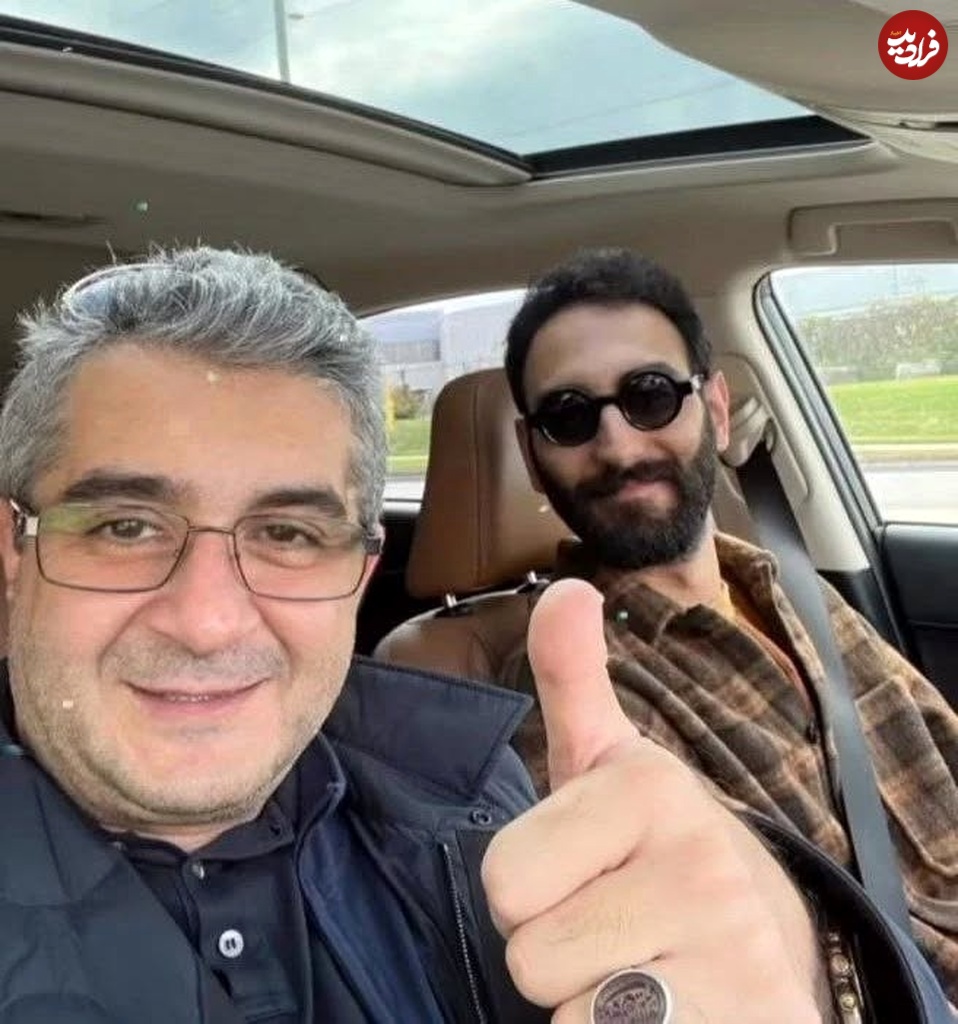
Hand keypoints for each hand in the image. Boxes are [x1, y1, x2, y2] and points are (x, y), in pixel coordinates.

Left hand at [481, 578, 827, 1022]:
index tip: (584, 871)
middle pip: (527, 954)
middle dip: (556, 949)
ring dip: (589, 1001)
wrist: (763, 934)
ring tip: (642, 965)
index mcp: (647, 787)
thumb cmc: (655, 847)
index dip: (529, 891)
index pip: (504, 881)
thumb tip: (562, 590)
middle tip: (612, 924)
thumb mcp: (609, 764)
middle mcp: (700, 860)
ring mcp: (732, 948)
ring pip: (565, 1010)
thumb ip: (571, 680)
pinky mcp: (752, 1016)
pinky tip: (671, 1009)